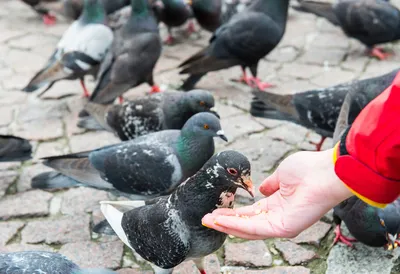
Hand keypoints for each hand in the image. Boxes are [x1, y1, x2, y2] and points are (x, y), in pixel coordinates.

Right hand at [202, 148, 351, 239]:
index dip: (231, 213)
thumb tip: (260, 189)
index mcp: (277, 204)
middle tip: (206, 219)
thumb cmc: (308, 169)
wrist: (326, 171)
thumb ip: (270, 184)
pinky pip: (255, 228)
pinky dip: (237, 225)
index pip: (249, 213)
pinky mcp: (284, 227)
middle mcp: (277, 216)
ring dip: (226, 225)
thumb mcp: (281, 175)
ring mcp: (280, 224)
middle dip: (224, 222)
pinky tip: (221, 221)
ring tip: (208, 220)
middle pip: (245, 223)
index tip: (215, 211)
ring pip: (247, 229)